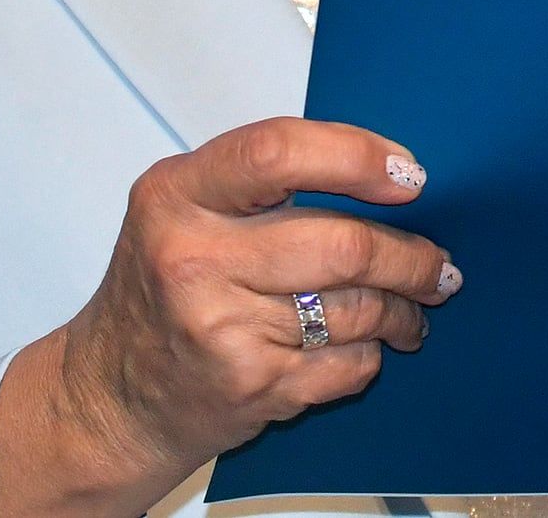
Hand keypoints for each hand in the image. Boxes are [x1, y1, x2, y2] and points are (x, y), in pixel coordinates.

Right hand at [0, 118, 459, 517]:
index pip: (279, 152)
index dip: (357, 156)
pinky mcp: (250, 385)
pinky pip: (348, 362)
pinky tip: (368, 345)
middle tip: (436, 261)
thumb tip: (383, 172)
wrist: (111, 396)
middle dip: (409, 255)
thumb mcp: (182, 211)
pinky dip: (371, 353)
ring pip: (357, 308)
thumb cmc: (161, 291)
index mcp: (175, 195)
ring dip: (403, 308)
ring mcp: (221, 328)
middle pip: (341, 242)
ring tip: (415, 306)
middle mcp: (193, 259)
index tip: (408, 176)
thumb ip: (260, 180)